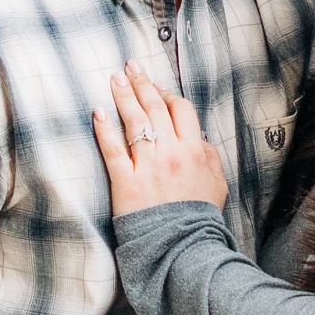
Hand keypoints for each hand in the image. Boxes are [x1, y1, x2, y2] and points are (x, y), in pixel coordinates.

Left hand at [93, 69, 229, 214]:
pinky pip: (112, 151)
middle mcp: (171, 153)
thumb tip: (199, 137)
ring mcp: (147, 167)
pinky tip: (98, 112)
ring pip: (134, 122)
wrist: (183, 247)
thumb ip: (210, 156)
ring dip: (123, 96)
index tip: (155, 85)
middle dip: (141, 83)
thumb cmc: (199, 217)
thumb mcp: (217, 183)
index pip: (180, 109)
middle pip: (155, 108)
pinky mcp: (125, 182)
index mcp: (194, 150)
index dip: (166, 93)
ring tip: (114, 79)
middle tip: (130, 66)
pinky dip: (104, 130)